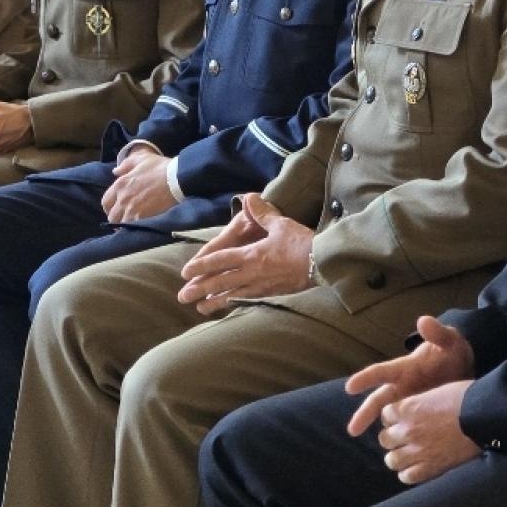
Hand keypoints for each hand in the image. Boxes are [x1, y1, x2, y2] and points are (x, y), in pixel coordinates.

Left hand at [98, 143, 177, 221]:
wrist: (177, 179)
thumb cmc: (160, 167)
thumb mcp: (141, 159)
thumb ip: (126, 165)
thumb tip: (115, 172)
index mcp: (120, 185)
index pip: (106, 202)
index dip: (109, 207)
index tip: (115, 208)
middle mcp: (123, 199)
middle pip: (112, 217)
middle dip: (117, 218)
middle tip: (124, 217)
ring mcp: (132, 211)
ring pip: (121, 224)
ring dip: (125, 225)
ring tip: (132, 223)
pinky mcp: (143, 219)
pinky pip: (132, 229)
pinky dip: (134, 229)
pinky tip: (139, 227)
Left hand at [177, 193, 312, 315]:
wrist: (324, 264)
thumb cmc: (302, 243)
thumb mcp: (280, 224)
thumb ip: (261, 212)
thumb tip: (248, 197)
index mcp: (252, 256)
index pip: (220, 261)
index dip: (202, 266)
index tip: (186, 272)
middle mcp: (252, 274)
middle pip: (221, 282)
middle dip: (200, 289)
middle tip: (182, 297)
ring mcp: (262, 287)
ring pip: (232, 295)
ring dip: (214, 302)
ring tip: (199, 309)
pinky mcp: (273, 294)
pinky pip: (248, 300)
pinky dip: (235, 304)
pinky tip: (230, 307)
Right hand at [346, 316, 476, 435]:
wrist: (470, 370)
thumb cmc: (454, 353)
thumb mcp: (450, 342)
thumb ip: (438, 333)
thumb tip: (424, 320)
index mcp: (405, 368)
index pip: (381, 372)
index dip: (365, 378)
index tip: (350, 387)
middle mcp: (402, 386)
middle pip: (379, 400)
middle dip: (364, 414)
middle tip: (352, 430)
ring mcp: (410, 401)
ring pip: (389, 417)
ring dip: (381, 429)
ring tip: (378, 447)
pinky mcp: (420, 414)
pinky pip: (405, 425)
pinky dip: (400, 436)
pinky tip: (399, 452)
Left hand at [374, 380, 479, 484]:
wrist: (484, 416)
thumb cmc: (464, 398)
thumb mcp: (436, 393)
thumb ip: (419, 404)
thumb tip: (416, 410)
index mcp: (407, 408)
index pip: (385, 415)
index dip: (392, 418)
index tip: (400, 419)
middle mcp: (407, 430)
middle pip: (385, 439)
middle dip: (393, 438)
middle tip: (404, 438)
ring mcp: (418, 451)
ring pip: (392, 460)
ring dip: (398, 457)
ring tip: (408, 456)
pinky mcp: (430, 468)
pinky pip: (408, 476)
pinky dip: (408, 474)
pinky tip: (416, 468)